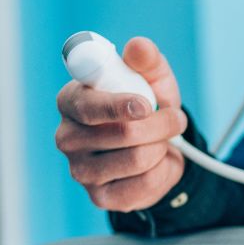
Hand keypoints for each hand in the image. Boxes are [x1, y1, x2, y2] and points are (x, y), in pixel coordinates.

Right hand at [55, 37, 187, 211]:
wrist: (160, 149)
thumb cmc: (147, 107)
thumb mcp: (152, 79)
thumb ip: (147, 61)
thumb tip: (139, 47)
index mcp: (71, 101)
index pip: (87, 105)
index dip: (118, 105)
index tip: (146, 106)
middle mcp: (67, 137)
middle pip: (124, 133)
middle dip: (162, 125)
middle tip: (175, 119)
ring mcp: (81, 171)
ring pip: (138, 159)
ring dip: (163, 147)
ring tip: (162, 141)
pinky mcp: (101, 197)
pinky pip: (145, 184)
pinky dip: (163, 171)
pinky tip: (157, 164)